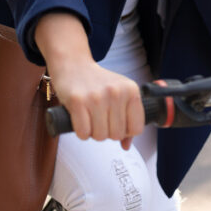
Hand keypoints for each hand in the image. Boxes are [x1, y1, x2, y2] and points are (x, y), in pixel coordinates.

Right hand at [34, 12, 144, 147]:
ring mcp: (97, 97)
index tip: (116, 123)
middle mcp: (116, 93)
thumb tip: (126, 146)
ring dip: (93, 132)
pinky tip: (80, 118)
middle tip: (99, 118)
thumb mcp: (119, 94)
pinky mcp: (78, 101)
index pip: (136, 128)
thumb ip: (127, 119)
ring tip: (89, 117)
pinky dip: (81, 132)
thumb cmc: (98, 83)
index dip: (125, 131)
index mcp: (131, 90)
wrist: (74, 65)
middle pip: (117, 135)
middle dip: (107, 132)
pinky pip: (83, 133)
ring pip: (100, 136)